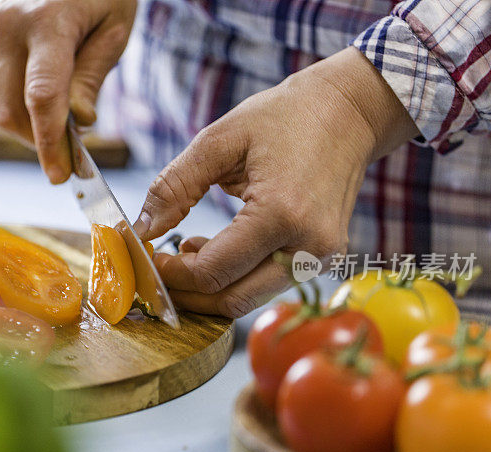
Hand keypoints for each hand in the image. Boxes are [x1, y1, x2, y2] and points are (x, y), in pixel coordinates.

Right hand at [0, 0, 136, 183]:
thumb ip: (92, 77)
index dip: (50, 142)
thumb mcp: (114, 30)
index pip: (42, 96)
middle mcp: (7, 25)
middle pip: (13, 111)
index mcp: (47, 21)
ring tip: (59, 108)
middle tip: (71, 147)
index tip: (59, 175)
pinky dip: (16, 105)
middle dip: (40, 140)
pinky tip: (36, 86)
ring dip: (29, 125)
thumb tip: (80, 123)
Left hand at [133, 47, 418, 317]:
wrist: (349, 112)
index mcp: (282, 214)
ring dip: (209, 288)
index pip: (213, 272)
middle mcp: (308, 246)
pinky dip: (234, 278)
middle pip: (231, 300)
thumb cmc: (284, 117)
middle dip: (187, 293)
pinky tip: (215, 249)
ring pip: (249, 299)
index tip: (149, 256)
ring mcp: (322, 258)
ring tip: (186, 251)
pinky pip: (267, 284)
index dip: (172, 274)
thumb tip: (141, 230)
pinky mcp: (324, 259)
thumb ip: (174, 187)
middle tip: (159, 268)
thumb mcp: (219, 140)